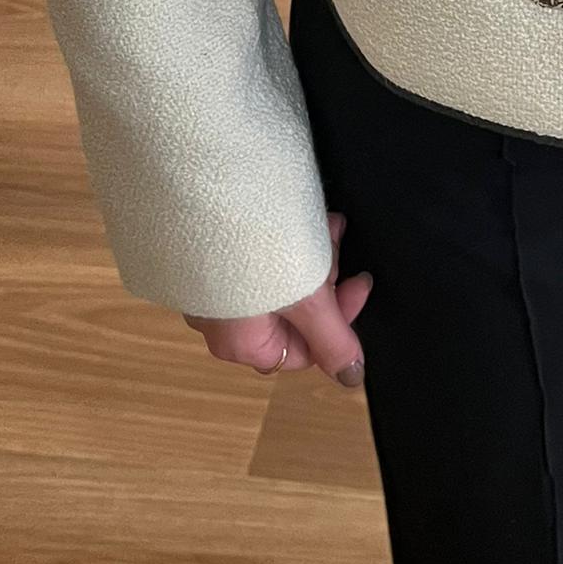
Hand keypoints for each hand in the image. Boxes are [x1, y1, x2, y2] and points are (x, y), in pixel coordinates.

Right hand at [182, 210, 372, 386]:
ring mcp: (212, 286)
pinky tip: (296, 213)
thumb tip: (351, 377)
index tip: (358, 282)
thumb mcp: (306, 299)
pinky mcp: (210, 253)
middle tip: (334, 244)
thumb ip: (332, 340)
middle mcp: (220, 322)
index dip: (339, 319)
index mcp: (239, 343)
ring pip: (281, 281)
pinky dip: (285, 239)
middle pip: (294, 314)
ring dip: (310, 253)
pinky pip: (258, 256)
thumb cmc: (251, 248)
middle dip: (324, 278)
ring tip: (320, 220)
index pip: (305, 351)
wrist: (204, 186)